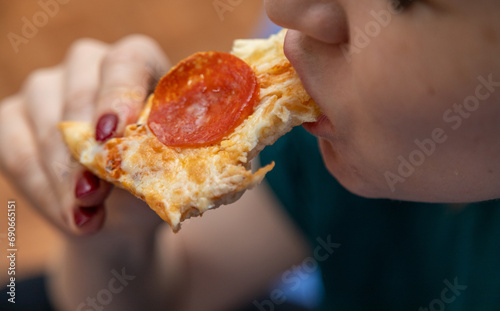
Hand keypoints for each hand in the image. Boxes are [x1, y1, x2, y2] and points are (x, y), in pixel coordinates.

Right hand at [0, 35, 169, 234]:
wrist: (124, 211)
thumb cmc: (156, 179)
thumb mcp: (170, 167)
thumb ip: (161, 154)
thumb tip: (143, 156)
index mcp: (140, 65)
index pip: (127, 61)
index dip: (119, 95)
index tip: (114, 134)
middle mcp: (90, 66)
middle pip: (80, 92)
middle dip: (87, 150)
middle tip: (95, 192)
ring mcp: (48, 88)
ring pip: (46, 124)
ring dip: (65, 176)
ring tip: (87, 213)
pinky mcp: (15, 117)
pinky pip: (16, 151)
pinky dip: (43, 189)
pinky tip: (71, 217)